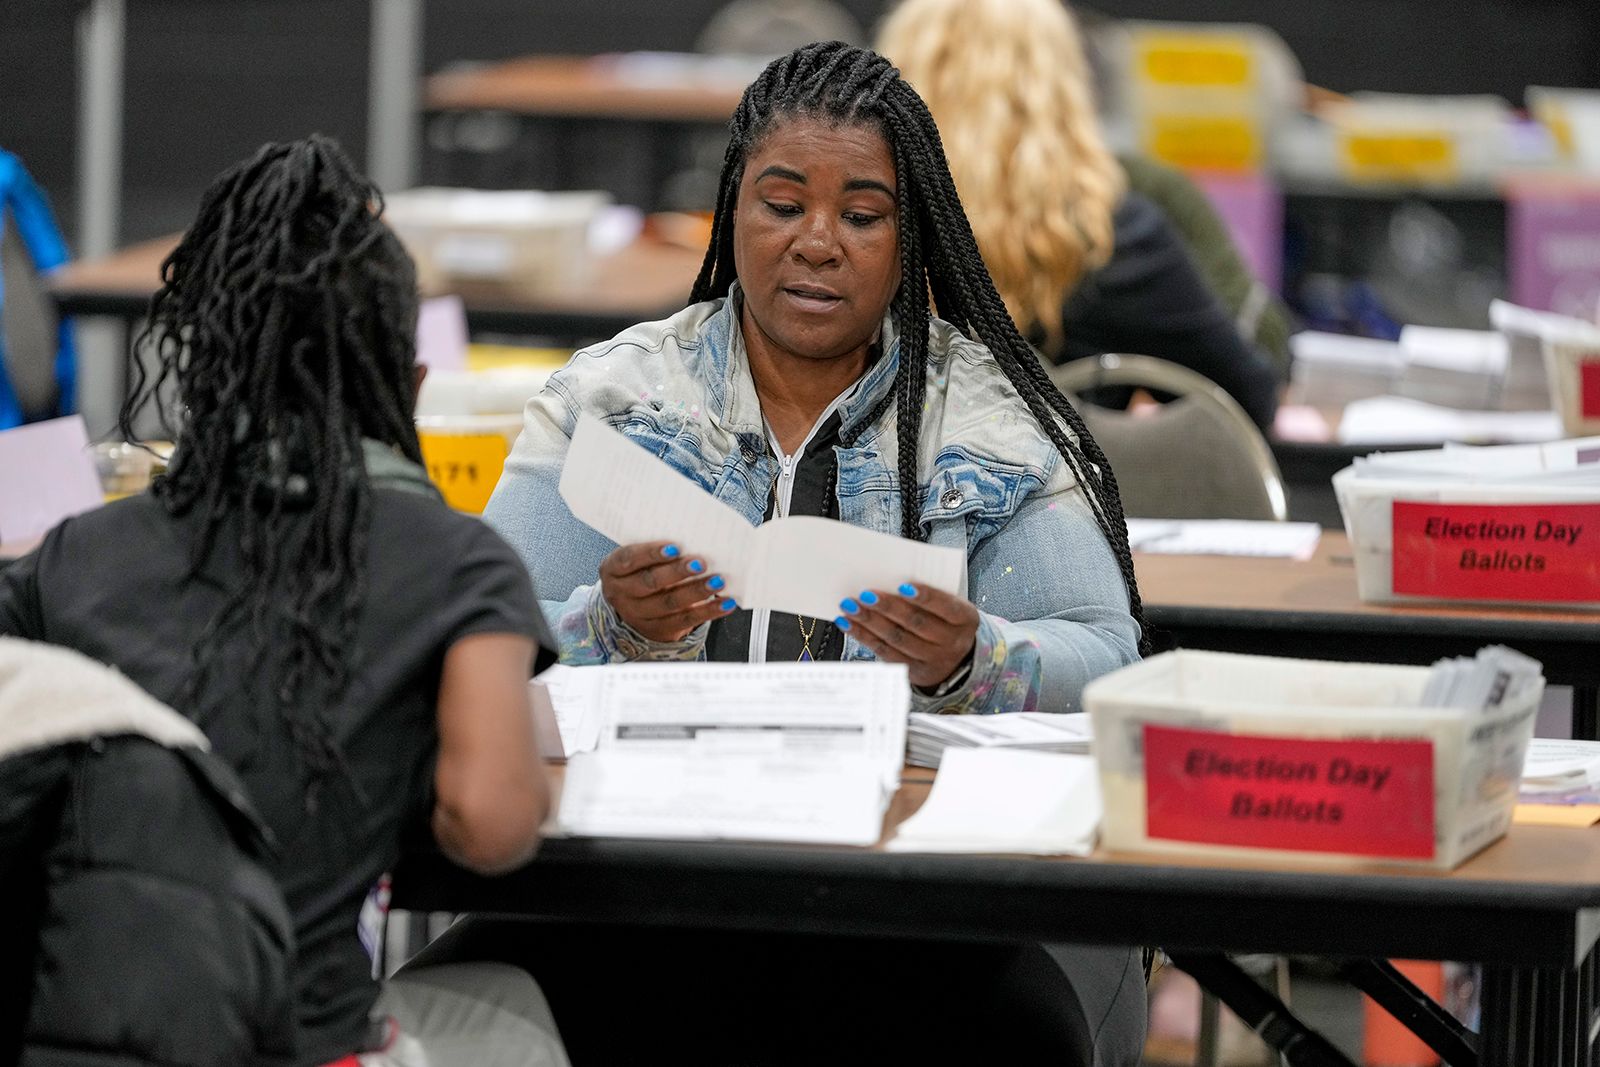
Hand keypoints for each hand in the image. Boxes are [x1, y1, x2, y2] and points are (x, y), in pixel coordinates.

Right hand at [600, 541, 736, 642]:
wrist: (636, 606)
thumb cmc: (643, 569)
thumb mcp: (639, 559)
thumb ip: (658, 550)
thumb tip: (693, 538)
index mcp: (613, 569)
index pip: (630, 559)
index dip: (652, 553)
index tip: (675, 547)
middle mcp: (621, 594)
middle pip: (650, 583)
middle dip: (677, 572)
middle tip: (701, 563)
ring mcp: (638, 615)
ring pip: (669, 603)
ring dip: (696, 592)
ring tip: (718, 581)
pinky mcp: (658, 629)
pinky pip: (685, 620)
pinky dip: (708, 611)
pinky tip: (725, 603)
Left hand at [834, 583, 978, 689]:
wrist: (957, 659)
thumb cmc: (947, 620)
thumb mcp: (950, 606)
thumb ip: (930, 594)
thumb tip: (890, 579)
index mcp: (965, 619)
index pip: (946, 606)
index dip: (925, 596)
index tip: (903, 585)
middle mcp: (951, 642)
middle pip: (917, 623)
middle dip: (888, 607)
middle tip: (866, 594)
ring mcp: (932, 659)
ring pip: (897, 639)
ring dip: (870, 621)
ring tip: (850, 606)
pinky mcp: (912, 671)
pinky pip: (885, 652)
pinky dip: (864, 636)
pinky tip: (850, 624)